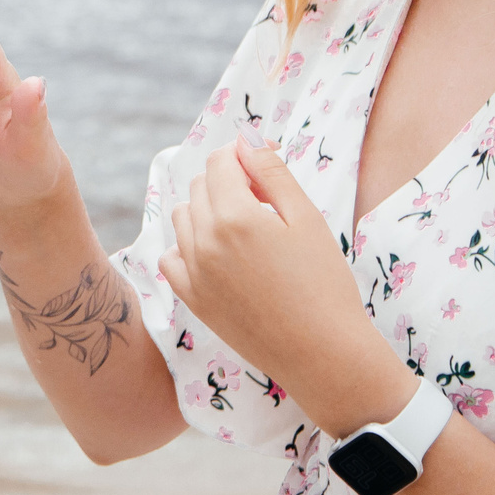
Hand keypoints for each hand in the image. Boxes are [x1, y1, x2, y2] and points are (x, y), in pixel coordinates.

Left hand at [158, 137, 410, 437]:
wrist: (322, 354)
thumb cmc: (324, 283)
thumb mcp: (306, 218)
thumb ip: (272, 173)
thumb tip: (247, 140)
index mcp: (234, 216)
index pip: (221, 162)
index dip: (243, 155)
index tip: (265, 165)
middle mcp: (204, 241)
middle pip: (201, 186)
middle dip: (228, 181)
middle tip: (265, 201)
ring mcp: (193, 272)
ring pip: (183, 217)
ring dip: (207, 210)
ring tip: (246, 228)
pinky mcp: (192, 299)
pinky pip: (171, 257)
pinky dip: (188, 246)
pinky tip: (218, 253)